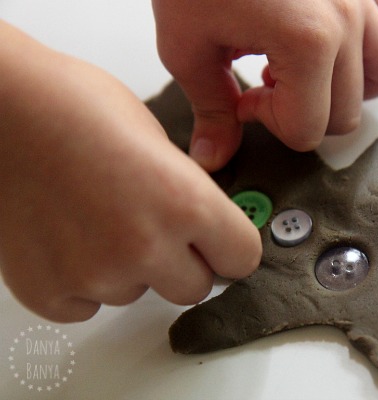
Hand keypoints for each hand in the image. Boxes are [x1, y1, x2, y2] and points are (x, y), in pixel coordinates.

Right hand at [0, 22, 260, 321]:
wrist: (1, 106)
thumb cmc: (73, 107)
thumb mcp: (158, 140)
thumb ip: (189, 192)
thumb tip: (204, 222)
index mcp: (185, 202)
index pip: (242, 257)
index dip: (231, 246)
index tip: (222, 243)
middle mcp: (145, 246)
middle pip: (196, 287)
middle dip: (184, 263)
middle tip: (156, 228)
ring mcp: (94, 274)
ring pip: (139, 292)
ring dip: (129, 268)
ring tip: (97, 219)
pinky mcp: (48, 291)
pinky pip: (88, 304)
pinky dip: (83, 280)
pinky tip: (69, 237)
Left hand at [152, 0, 377, 171]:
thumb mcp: (187, 46)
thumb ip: (210, 109)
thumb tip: (214, 156)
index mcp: (307, 41)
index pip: (307, 129)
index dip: (269, 123)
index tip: (244, 99)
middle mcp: (348, 20)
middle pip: (348, 114)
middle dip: (303, 110)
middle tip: (268, 85)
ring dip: (347, 86)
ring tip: (305, 69)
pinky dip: (363, 44)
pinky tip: (323, 35)